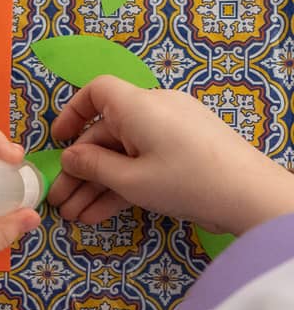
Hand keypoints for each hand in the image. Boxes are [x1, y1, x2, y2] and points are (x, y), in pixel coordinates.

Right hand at [48, 75, 293, 235]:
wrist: (252, 197)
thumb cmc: (186, 181)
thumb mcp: (130, 179)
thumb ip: (93, 166)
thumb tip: (70, 157)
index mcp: (138, 106)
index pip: (97, 92)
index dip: (72, 113)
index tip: (58, 142)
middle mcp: (154, 110)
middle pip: (106, 133)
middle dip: (80, 170)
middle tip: (59, 202)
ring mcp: (172, 131)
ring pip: (123, 153)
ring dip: (98, 184)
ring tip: (76, 217)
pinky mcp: (186, 150)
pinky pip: (144, 161)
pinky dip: (123, 183)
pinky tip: (100, 214)